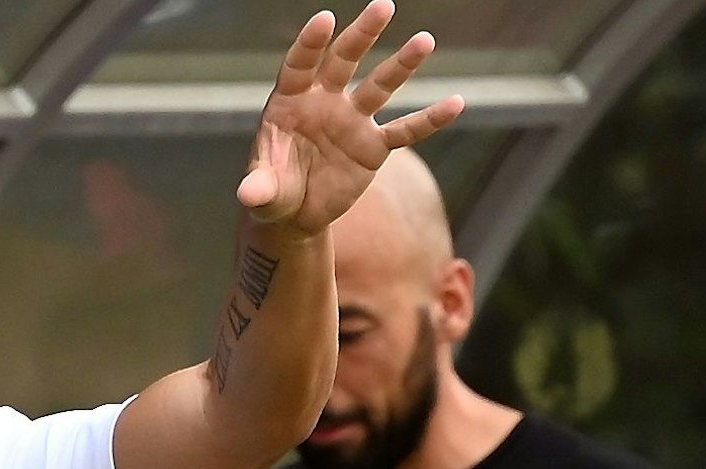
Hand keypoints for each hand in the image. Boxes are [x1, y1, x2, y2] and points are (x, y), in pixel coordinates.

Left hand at [238, 0, 463, 233]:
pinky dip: (429, 120)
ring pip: (379, 86)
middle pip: (343, 60)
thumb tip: (249, 195)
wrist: (295, 211)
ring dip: (402, 64)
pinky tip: (456, 104)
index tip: (325, 20)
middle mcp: (323, 101)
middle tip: (384, 6)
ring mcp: (351, 121)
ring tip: (425, 41)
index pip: (300, 65)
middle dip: (361, 34)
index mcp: (289, 101)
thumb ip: (259, 188)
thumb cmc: (273, 191)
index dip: (311, 43)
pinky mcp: (373, 147)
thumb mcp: (263, 192)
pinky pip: (405, 130)